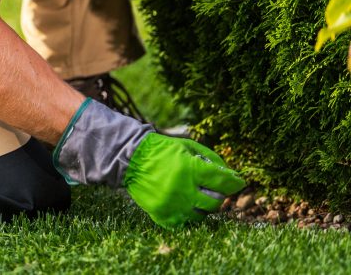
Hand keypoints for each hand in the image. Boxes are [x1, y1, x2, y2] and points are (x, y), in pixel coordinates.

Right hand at [124, 133, 245, 228]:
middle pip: (215, 202)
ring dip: (203, 206)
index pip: (223, 182)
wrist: (130, 159)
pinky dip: (187, 215)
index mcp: (190, 169)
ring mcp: (172, 204)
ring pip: (201, 215)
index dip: (234, 182)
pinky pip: (184, 223)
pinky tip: (184, 205)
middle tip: (213, 189)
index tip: (239, 182)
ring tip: (195, 196)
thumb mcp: (187, 146)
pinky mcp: (161, 214)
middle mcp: (182, 189)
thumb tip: (231, 175)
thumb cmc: (162, 150)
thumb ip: (211, 159)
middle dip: (218, 195)